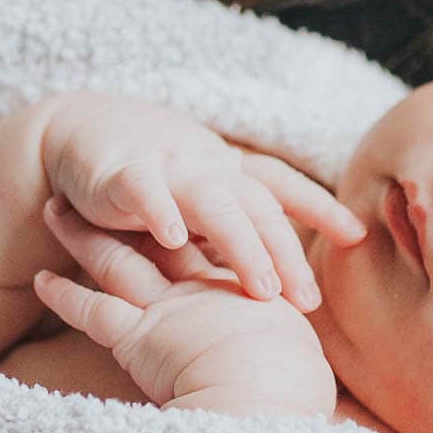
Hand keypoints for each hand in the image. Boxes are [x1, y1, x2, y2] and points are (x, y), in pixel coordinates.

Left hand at [35, 199, 337, 415]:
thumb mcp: (295, 364)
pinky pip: (92, 311)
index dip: (186, 229)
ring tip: (56, 213)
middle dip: (132, 214)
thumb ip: (282, 352)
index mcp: (239, 296)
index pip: (207, 254)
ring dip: (84, 237)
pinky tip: (41, 281)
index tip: (173, 214)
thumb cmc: (290, 388)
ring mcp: (168, 310)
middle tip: (108, 191)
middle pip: (158, 242)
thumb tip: (302, 378)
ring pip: (116, 262)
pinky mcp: (139, 337)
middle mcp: (201, 294)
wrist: (270, 397)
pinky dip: (65, 296)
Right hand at [37, 91, 362, 306]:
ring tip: (263, 288)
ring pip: (214, 203)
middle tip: (309, 302)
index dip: (319, 207)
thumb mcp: (195, 199)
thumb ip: (231, 229)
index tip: (356, 236)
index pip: (281, 188)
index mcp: (227, 172)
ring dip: (242, 245)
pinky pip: (145, 191)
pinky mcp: (121, 173)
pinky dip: (160, 212)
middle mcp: (207, 166)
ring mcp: (167, 167)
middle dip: (286, 253)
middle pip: (258, 208)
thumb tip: (276, 277)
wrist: (76, 130)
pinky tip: (173, 239)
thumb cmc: (146, 173)